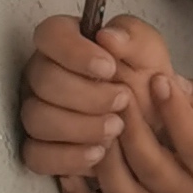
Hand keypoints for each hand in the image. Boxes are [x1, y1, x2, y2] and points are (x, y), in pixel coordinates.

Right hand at [19, 12, 161, 189]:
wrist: (156, 124)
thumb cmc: (146, 82)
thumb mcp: (150, 53)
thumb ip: (133, 37)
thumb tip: (107, 36)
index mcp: (65, 41)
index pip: (50, 35)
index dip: (75, 52)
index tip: (109, 68)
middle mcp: (43, 75)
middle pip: (42, 80)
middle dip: (86, 94)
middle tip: (121, 100)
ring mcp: (37, 111)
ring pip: (36, 118)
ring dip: (79, 127)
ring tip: (116, 128)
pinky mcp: (39, 147)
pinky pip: (36, 155)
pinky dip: (68, 157)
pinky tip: (98, 152)